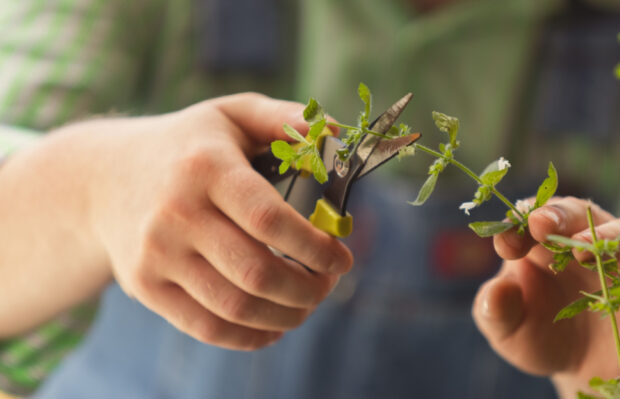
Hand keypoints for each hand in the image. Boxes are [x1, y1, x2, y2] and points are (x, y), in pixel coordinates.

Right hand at [64, 93, 351, 349]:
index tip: (342, 258)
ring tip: (308, 304)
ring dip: (286, 315)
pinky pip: (206, 326)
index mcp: (206, 167)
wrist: (102, 178)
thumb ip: (285, 118)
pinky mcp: (144, 285)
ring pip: (235, 306)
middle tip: (328, 285)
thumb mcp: (232, 114)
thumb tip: (336, 133)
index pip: (269, 219)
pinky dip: (250, 336)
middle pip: (256, 272)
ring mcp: (156, 254)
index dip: (315, 247)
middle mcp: (176, 212)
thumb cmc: (188, 146)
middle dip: (308, 289)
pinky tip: (275, 325)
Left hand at [471, 197, 619, 397]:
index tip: (507, 240)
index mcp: (540, 245)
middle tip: (542, 226)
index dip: (518, 223)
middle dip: (559, 216)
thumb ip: (493, 310)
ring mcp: (616, 263)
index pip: (529, 220)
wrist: (574, 368)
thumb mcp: (503, 328)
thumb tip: (495, 290)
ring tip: (590, 253)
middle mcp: (578, 244)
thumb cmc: (534, 336)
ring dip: (608, 237)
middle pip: (576, 215)